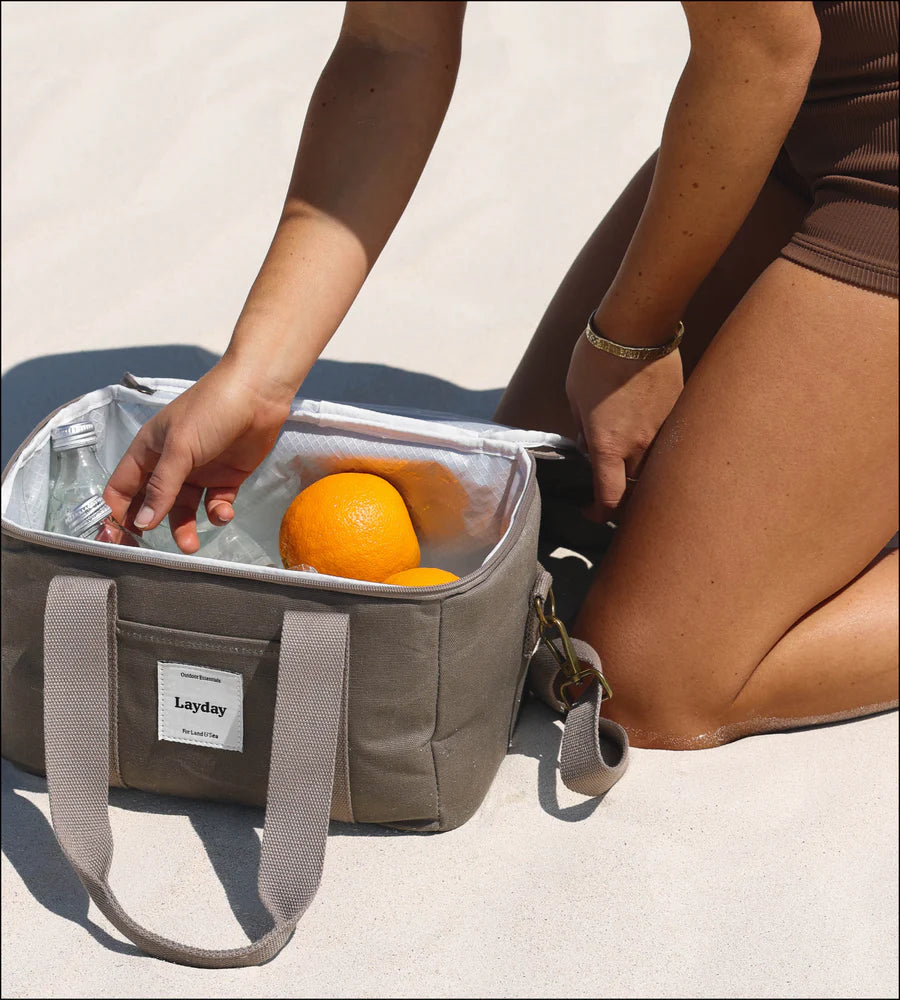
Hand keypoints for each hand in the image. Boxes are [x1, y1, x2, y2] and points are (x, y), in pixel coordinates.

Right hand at [103, 358, 294, 551]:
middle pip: (152, 504)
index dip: (116, 514)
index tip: (118, 541)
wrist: (258, 394)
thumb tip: (141, 522)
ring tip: (190, 546)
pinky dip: (217, 514)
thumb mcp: (179, 448)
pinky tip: (223, 513)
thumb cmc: (210, 410)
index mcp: (148, 451)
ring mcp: (199, 472)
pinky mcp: (227, 478)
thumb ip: (161, 487)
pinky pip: (215, 505)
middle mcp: (170, 464)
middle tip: (153, 554)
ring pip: (184, 510)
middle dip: (152, 527)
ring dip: (186, 528)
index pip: (122, 488)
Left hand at [565, 333, 683, 520]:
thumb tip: (588, 447)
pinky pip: (667, 441)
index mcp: (608, 446)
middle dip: (622, 495)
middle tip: (609, 487)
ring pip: (654, 468)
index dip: (599, 513)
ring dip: (641, 471)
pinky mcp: (678, 414)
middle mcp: (639, 446)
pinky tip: (643, 431)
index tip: (591, 511)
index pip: (610, 499)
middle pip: (636, 490)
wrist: (636, 328)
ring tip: (627, 460)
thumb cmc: (596, 360)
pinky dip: (655, 446)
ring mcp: (663, 431)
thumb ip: (583, 430)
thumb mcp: (575, 398)